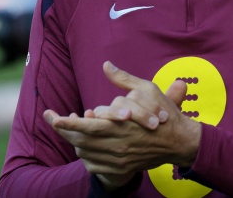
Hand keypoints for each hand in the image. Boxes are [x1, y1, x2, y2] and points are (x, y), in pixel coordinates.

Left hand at [43, 62, 200, 188]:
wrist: (180, 142)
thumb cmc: (163, 114)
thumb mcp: (147, 90)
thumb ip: (123, 79)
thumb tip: (106, 65)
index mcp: (119, 126)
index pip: (86, 126)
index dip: (67, 122)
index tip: (53, 116)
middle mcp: (116, 145)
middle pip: (80, 140)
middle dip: (63, 130)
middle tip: (52, 120)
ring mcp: (118, 159)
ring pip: (85, 153)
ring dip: (74, 142)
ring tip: (67, 130)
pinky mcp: (121, 168)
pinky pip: (94, 166)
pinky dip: (86, 157)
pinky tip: (84, 146)